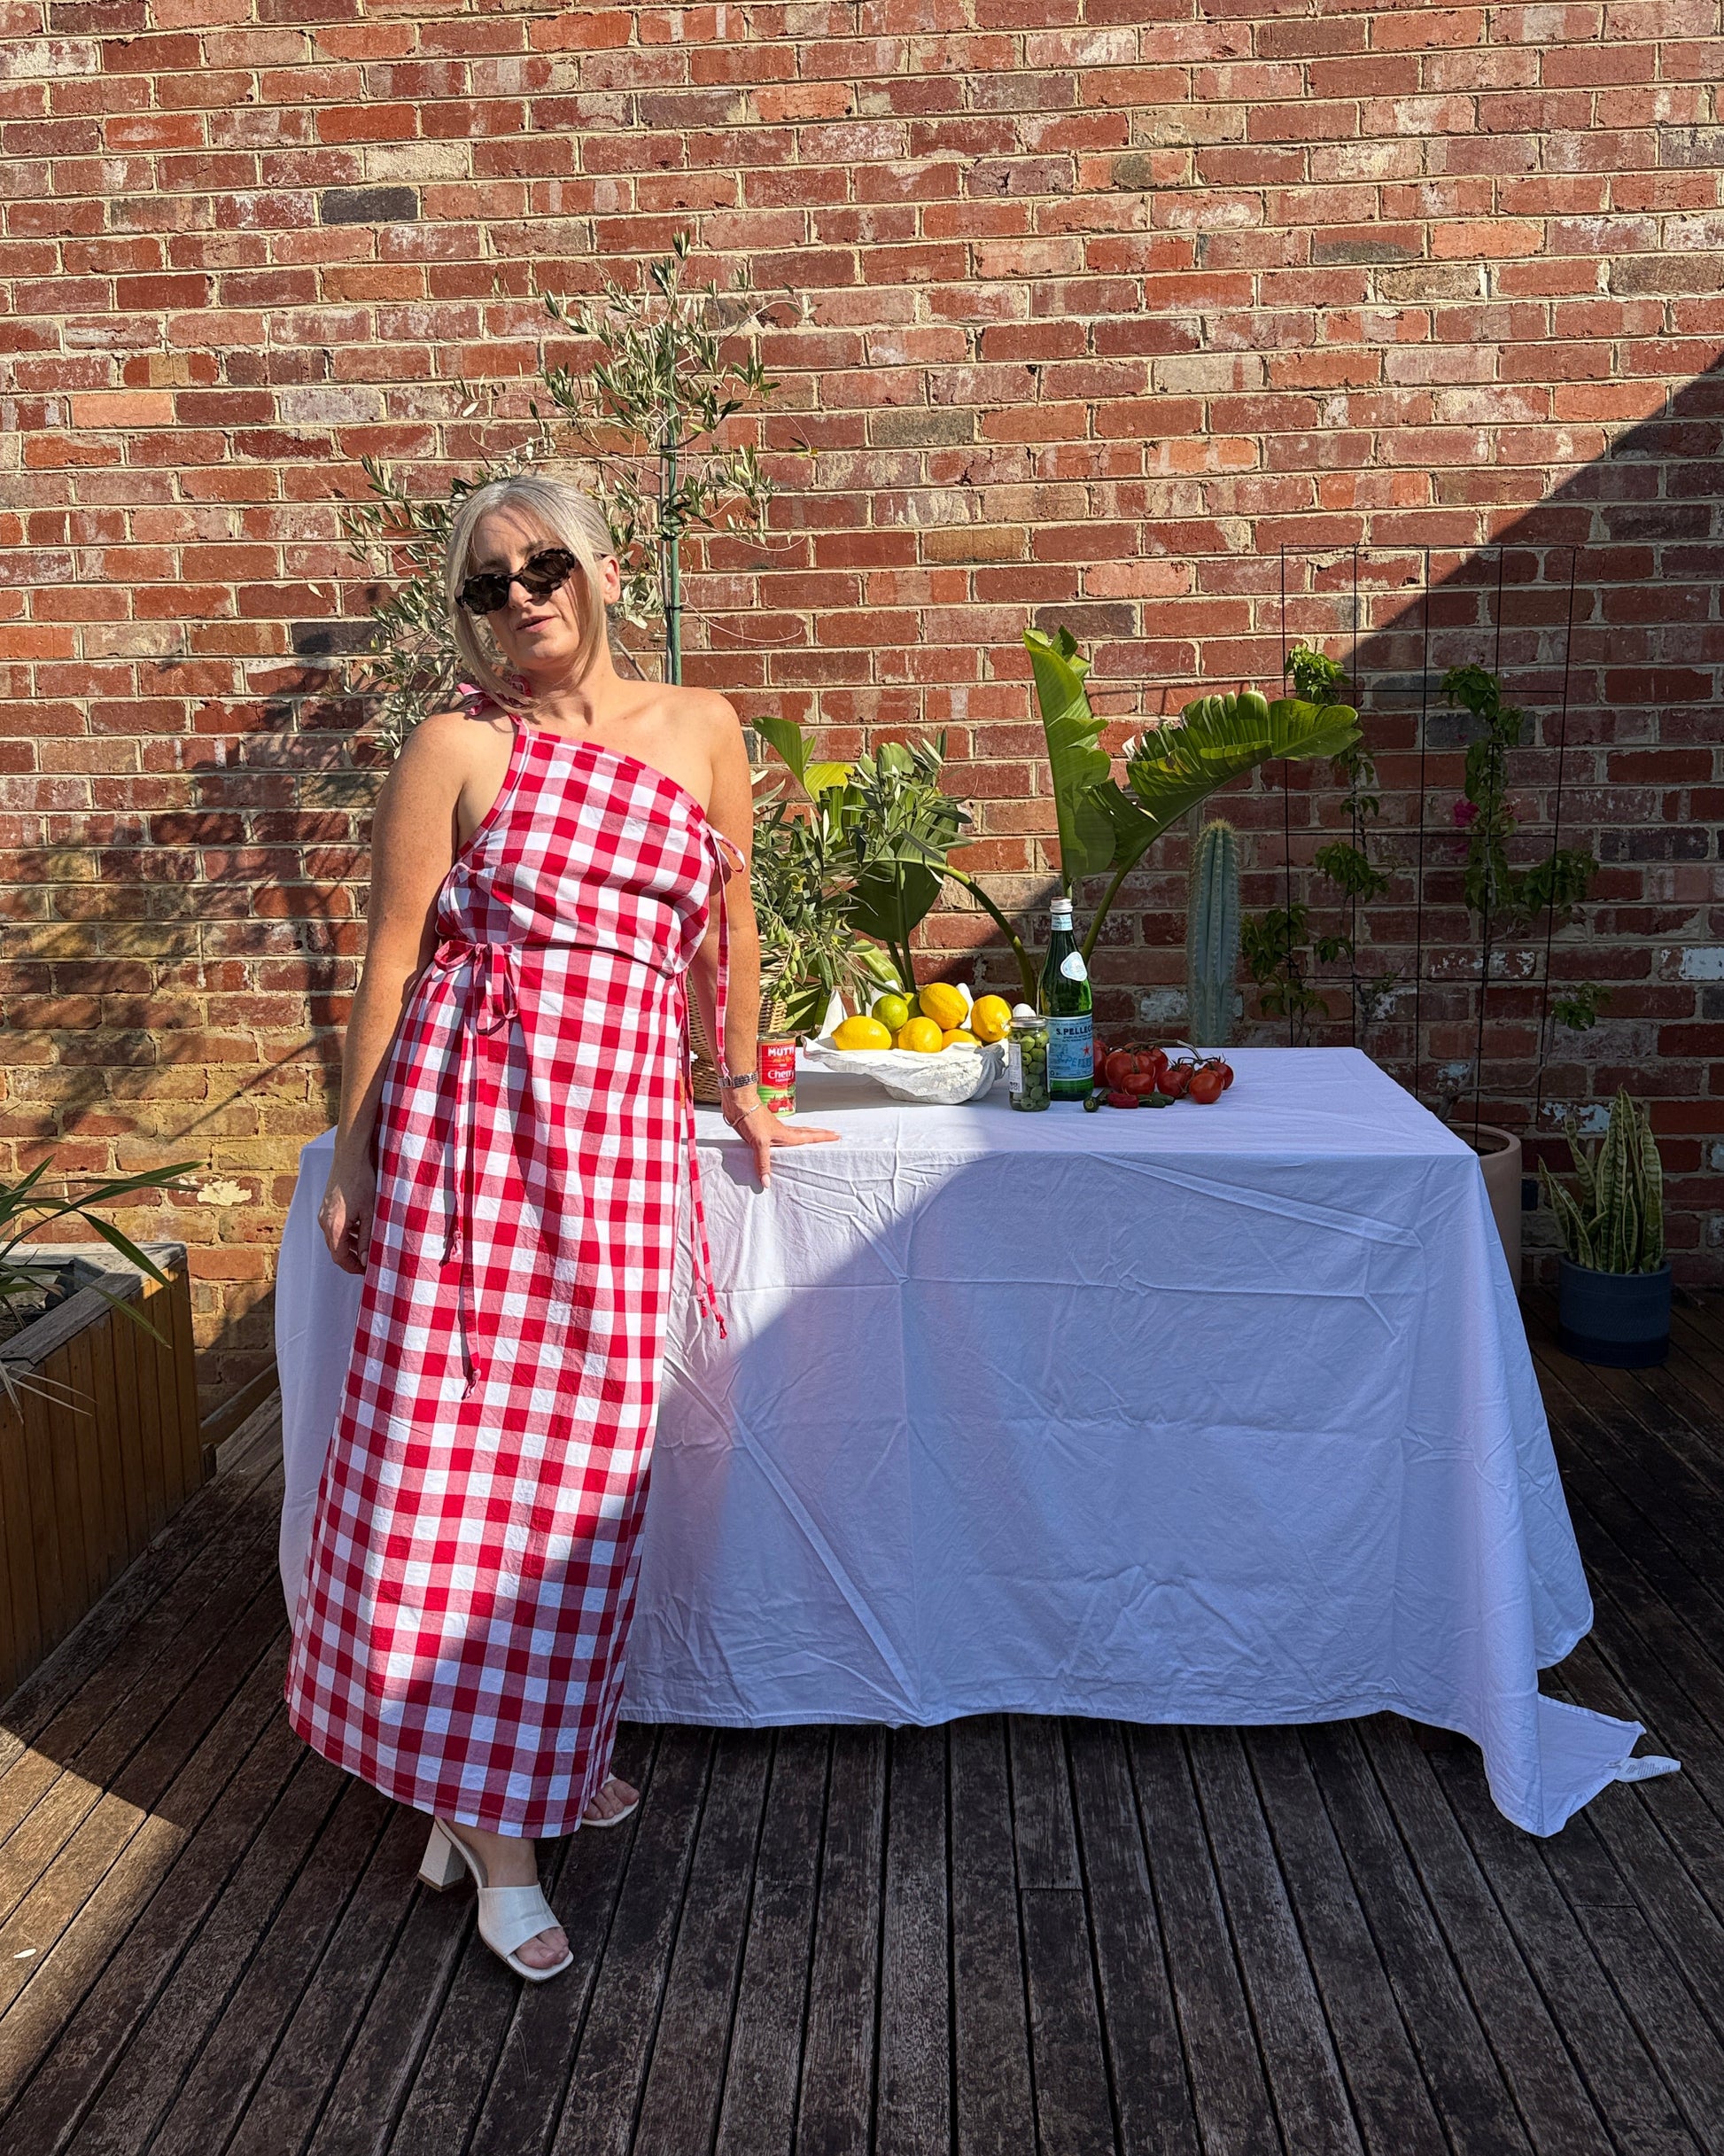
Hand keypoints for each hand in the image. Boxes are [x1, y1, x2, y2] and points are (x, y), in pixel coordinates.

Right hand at [318, 1156, 374, 1274]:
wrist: (349, 1156)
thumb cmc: (361, 1181)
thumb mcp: (370, 1212)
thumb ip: (368, 1238)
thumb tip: (367, 1261)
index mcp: (333, 1226)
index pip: (340, 1258)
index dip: (353, 1268)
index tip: (368, 1272)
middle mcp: (324, 1222)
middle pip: (336, 1249)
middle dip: (353, 1258)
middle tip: (370, 1262)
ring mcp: (324, 1213)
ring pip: (336, 1238)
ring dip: (351, 1245)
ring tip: (370, 1246)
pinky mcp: (327, 1206)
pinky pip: (335, 1226)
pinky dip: (347, 1232)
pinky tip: (362, 1228)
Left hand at [721, 1096, 838, 1188]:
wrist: (739, 1103)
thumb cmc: (752, 1117)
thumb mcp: (759, 1142)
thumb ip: (763, 1162)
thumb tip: (767, 1182)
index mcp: (786, 1135)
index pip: (809, 1136)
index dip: (823, 1137)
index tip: (836, 1136)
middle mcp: (782, 1133)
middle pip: (806, 1133)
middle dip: (819, 1135)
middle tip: (832, 1134)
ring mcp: (772, 1132)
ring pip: (794, 1135)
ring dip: (805, 1136)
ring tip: (813, 1139)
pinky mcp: (762, 1132)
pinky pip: (778, 1140)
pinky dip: (785, 1142)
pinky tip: (781, 1146)